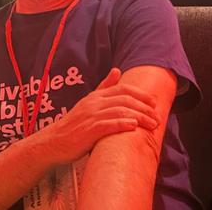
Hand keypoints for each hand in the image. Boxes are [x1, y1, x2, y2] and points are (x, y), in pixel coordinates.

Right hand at [44, 68, 159, 164]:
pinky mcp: (88, 130)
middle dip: (144, 107)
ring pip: (120, 111)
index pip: (123, 89)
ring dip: (139, 117)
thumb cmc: (75, 124)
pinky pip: (108, 124)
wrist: (54, 141)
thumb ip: (104, 87)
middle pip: (125, 100)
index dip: (141, 94)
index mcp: (96, 96)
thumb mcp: (89, 102)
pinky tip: (133, 127)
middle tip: (157, 116)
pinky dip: (122, 124)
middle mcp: (94, 103)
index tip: (154, 102)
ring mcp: (91, 116)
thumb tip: (116, 70)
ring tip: (152, 124)